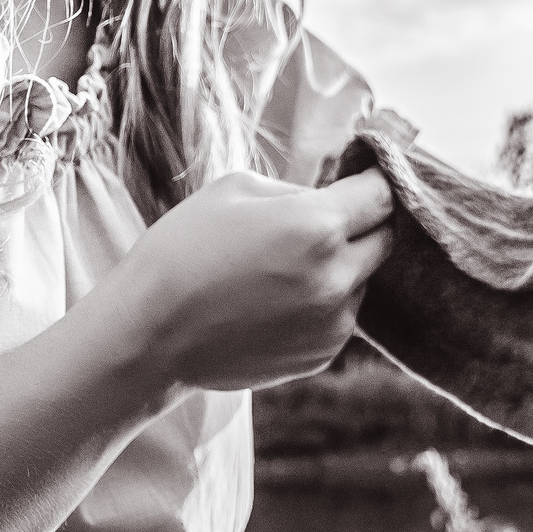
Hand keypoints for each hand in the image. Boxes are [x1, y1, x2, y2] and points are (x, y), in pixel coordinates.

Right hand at [88, 168, 393, 395]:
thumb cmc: (180, 251)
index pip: (383, 196)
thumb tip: (336, 196)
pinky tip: (276, 302)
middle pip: (384, 239)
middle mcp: (336, 277)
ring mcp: (334, 322)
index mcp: (317, 227)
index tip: (370, 177)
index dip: (377, 181)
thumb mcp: (234, 191)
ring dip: (342, 268)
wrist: (148, 335)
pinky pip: (342, 316)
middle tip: (326, 220)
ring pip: (364, 280)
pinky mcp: (324, 354)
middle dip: (364, 225)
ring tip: (283, 269)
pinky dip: (324, 304)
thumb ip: (298, 190)